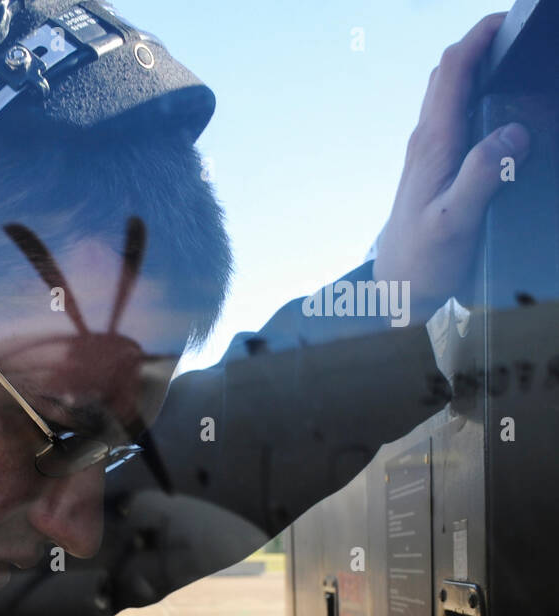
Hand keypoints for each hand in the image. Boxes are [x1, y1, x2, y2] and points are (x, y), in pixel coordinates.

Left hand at [373, 12, 529, 315]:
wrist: (397, 288)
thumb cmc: (424, 259)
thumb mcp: (456, 220)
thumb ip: (483, 175)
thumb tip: (512, 134)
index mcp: (432, 143)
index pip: (452, 71)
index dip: (479, 37)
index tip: (508, 20)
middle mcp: (426, 140)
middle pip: (448, 73)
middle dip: (481, 43)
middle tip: (517, 34)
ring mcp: (428, 152)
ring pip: (449, 93)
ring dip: (476, 66)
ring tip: (513, 57)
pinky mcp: (434, 166)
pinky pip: (453, 116)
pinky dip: (474, 94)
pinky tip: (497, 104)